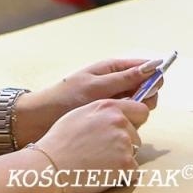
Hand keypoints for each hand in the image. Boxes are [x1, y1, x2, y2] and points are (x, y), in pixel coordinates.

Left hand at [22, 59, 160, 139]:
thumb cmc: (64, 99)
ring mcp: (113, 101)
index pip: (147, 69)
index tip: (146, 93)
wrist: (37, 121)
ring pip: (139, 107)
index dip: (153, 80)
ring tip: (111, 119)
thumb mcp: (96, 87)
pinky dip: (123, 124)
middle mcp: (117, 84)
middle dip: (142, 101)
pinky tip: (109, 128)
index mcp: (114, 69)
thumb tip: (154, 65)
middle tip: (124, 108)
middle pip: (147, 90)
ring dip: (132, 114)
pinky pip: (127, 120)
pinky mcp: (108, 117)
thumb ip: (126, 78)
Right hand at [35, 99, 150, 192]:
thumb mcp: (79, 114)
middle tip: (101, 152)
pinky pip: (132, 171)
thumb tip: (120, 113)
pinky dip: (120, 175)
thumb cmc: (58, 143)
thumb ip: (103, 112)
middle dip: (124, 143)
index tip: (126, 130)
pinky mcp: (125, 164)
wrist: (47, 169)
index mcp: (109, 107)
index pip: (141, 111)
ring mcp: (124, 143)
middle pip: (136, 135)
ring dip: (121, 159)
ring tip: (97, 163)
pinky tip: (101, 174)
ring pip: (133, 152)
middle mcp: (120, 122)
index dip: (134, 122)